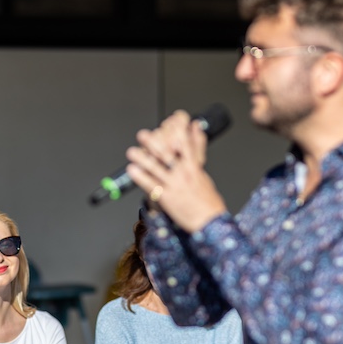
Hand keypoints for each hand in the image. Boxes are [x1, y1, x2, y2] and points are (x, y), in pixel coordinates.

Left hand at [125, 110, 226, 232]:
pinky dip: (141, 177)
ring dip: (142, 158)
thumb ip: (198, 150)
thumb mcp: (204, 172)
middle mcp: (183, 174)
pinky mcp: (167, 197)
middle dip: (154, 143)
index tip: (167, 123)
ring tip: (132, 151)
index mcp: (193, 167)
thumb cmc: (208, 200)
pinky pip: (151, 185)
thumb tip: (197, 129)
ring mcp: (174, 185)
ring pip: (156, 168)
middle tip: (143, 135)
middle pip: (167, 154)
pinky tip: (132, 170)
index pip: (184, 145)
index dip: (175, 132)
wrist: (210, 221)